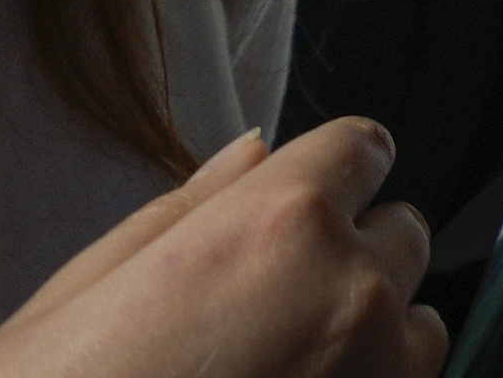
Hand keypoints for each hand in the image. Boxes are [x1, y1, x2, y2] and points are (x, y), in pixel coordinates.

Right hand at [0, 122, 439, 377]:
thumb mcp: (85, 292)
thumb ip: (187, 210)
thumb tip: (254, 149)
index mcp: (279, 226)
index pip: (363, 147)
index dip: (326, 174)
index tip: (300, 202)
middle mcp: (351, 292)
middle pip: (399, 233)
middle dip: (346, 255)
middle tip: (259, 309)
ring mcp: (376, 375)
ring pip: (418, 323)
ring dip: (368, 336)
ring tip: (271, 370)